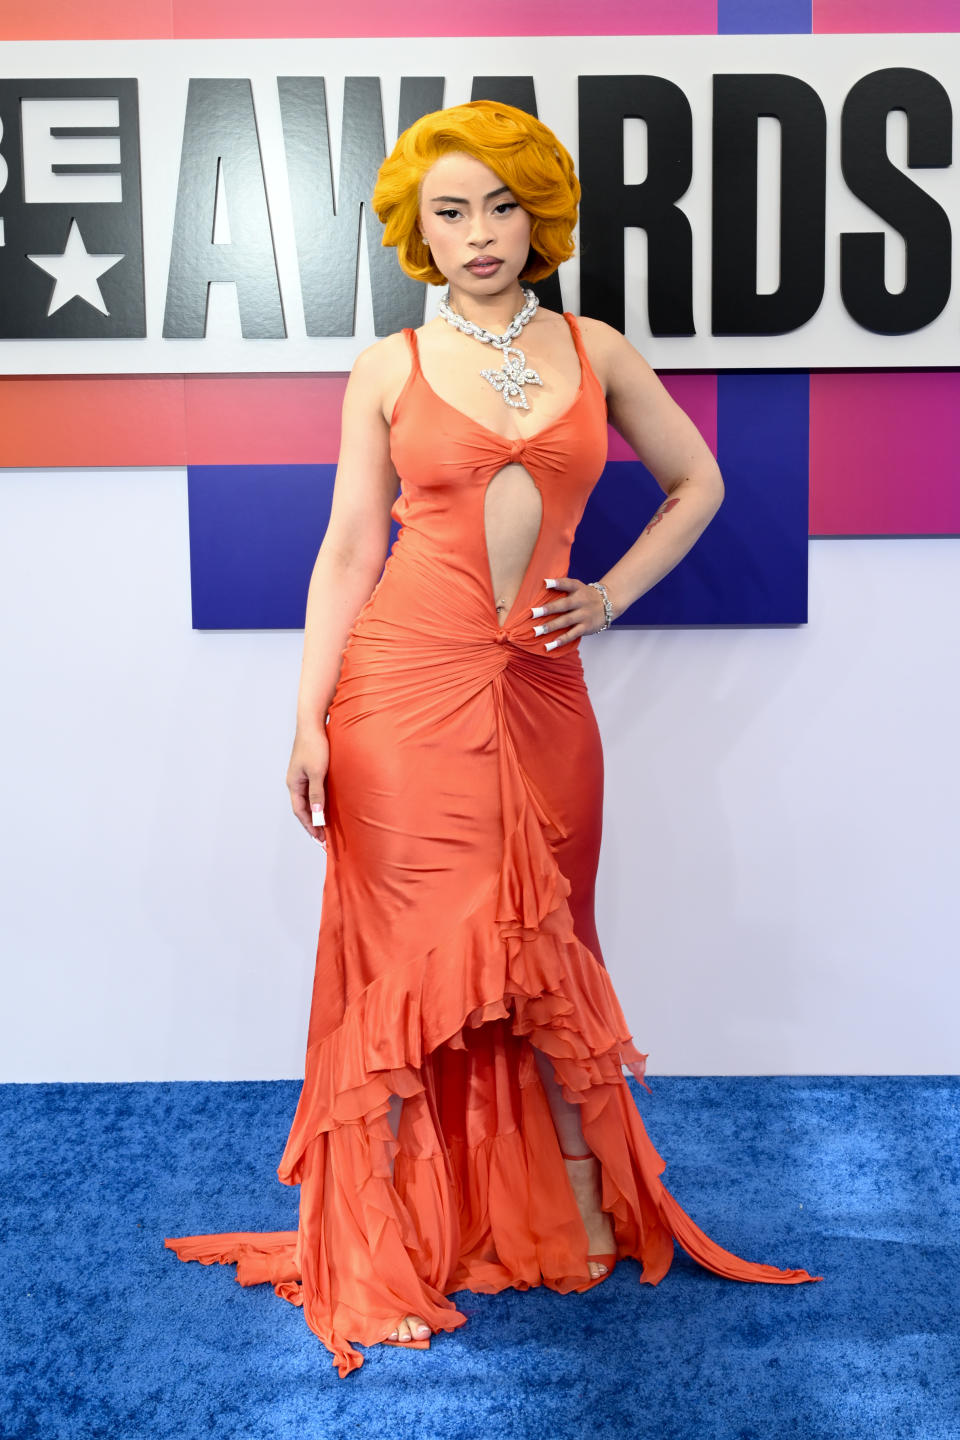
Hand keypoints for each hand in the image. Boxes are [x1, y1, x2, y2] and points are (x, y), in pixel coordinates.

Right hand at [286, 723, 329, 845]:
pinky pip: (313, 791)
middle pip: (303, 808)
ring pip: (308, 800)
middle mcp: (296, 782)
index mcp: (294, 784)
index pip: (300, 812)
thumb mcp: (317, 773)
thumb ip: (317, 794)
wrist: (313, 724)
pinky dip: (319, 802)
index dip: (310, 827)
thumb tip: (317, 815)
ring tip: (326, 827)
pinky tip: (327, 806)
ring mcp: (302, 775)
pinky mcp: (310, 769)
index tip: (320, 840)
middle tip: (324, 839)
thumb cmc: (314, 746)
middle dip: (313, 824)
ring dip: (316, 814)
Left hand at [530, 577, 610, 649]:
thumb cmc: (586, 596)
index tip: (545, 583)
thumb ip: (563, 586)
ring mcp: (584, 615)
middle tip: (533, 613)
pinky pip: (572, 634)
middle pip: (564, 605)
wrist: (609, 604)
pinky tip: (550, 645)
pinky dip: (561, 640)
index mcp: (578, 589)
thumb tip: (543, 585)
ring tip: (536, 631)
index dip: (557, 583)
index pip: (568, 584)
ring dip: (551, 627)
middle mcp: (581, 601)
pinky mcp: (586, 627)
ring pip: (566, 621)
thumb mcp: (578, 587)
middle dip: (548, 609)